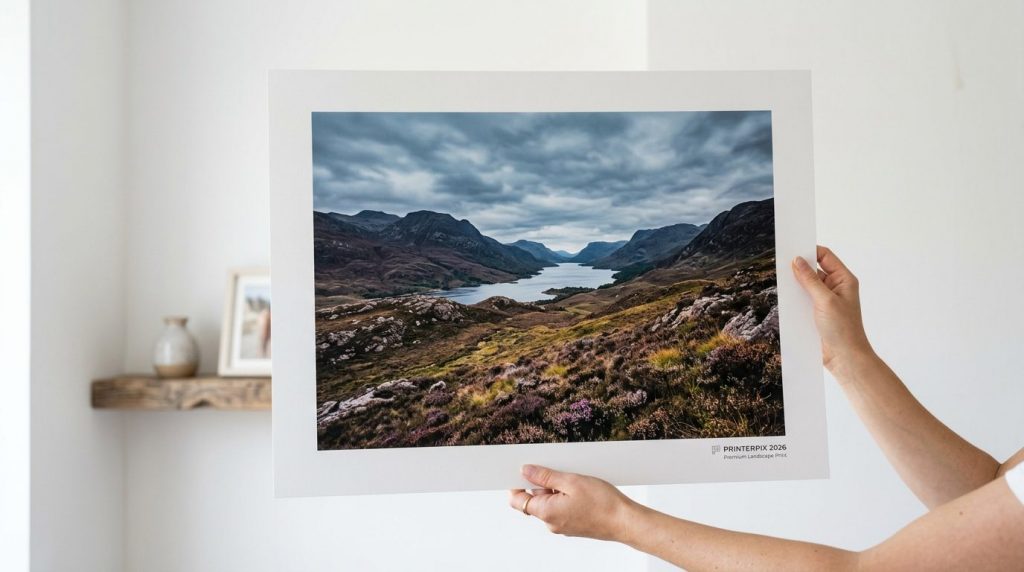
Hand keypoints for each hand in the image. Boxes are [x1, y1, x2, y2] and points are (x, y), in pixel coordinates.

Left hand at [508, 465, 639, 541]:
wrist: (625, 521)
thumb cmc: (602, 503)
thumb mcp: (570, 481)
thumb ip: (544, 477)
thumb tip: (525, 471)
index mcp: (546, 512)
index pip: (517, 500)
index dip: (516, 484)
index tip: (522, 471)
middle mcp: (551, 523)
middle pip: (534, 499)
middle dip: (542, 484)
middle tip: (559, 471)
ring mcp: (562, 525)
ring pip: (550, 503)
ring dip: (557, 490)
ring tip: (575, 481)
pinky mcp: (573, 525)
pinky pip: (561, 508)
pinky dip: (566, 498)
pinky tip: (581, 490)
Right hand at [791, 246, 873, 372]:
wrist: (844, 357)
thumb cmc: (843, 329)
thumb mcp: (825, 300)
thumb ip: (810, 280)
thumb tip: (797, 261)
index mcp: (844, 280)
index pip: (826, 256)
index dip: (810, 251)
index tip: (793, 249)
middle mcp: (835, 287)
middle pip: (814, 269)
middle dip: (800, 267)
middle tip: (783, 263)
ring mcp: (825, 300)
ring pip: (807, 285)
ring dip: (796, 284)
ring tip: (783, 282)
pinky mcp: (817, 312)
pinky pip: (803, 299)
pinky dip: (795, 297)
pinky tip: (786, 298)